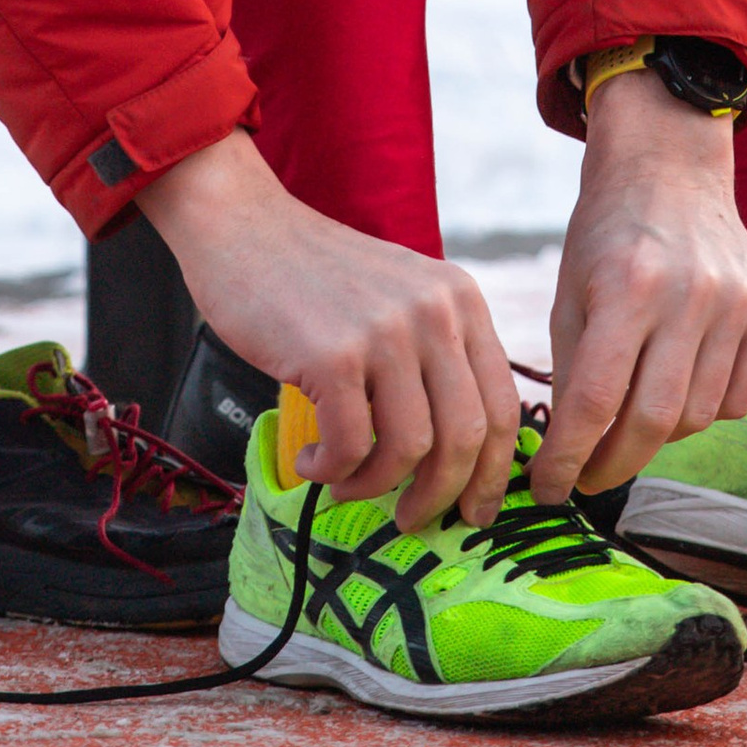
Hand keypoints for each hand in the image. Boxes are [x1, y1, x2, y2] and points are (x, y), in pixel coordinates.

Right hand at [140, 131, 521, 531]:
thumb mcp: (400, 296)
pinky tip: (311, 460)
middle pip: (467, 436)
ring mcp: (385, 332)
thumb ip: (435, 355)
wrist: (243, 226)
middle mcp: (434, 311)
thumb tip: (459, 458)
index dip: (493, 472)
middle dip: (442, 496)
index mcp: (459, 298)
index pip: (502, 405)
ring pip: (412, 450)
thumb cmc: (316, 276)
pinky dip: (331, 470)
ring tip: (345, 482)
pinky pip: (351, 448)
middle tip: (413, 520)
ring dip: (377, 487)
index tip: (475, 511)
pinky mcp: (333, 356)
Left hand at [523, 65, 746, 502]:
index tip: (550, 489)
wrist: (670, 167)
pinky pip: (738, 400)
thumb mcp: (570, 291)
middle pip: (651, 421)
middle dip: (612, 465)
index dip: (568, 458)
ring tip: (632, 414)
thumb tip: (572, 456)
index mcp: (626, 285)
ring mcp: (737, 303)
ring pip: (696, 418)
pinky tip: (679, 383)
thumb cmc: (606, 233)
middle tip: (589, 477)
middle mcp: (688, 294)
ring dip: (658, 433)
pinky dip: (704, 408)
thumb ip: (572, 372)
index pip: (594, 400)